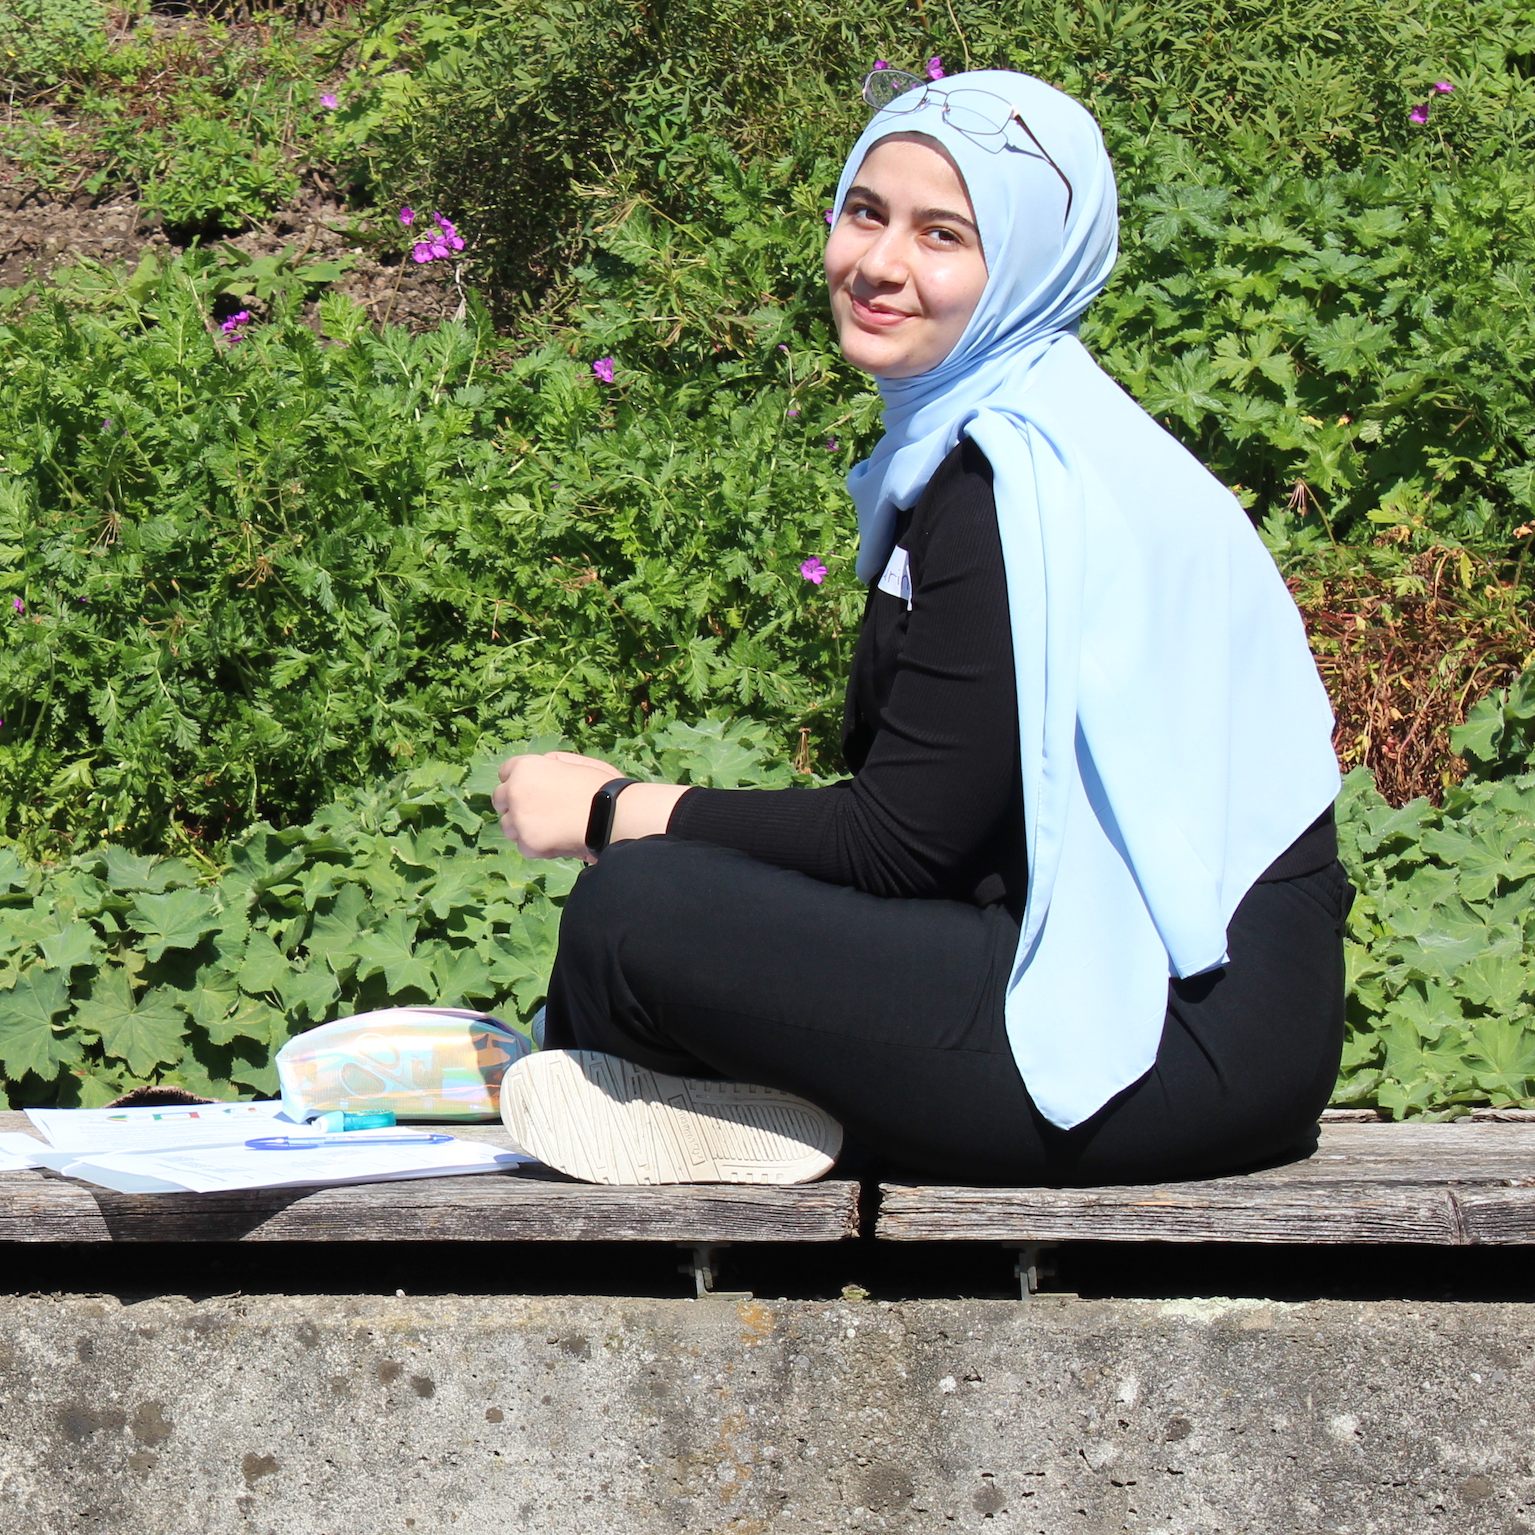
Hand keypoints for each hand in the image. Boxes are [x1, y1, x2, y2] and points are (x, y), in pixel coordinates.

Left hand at [491, 751, 619, 860]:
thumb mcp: (577, 762)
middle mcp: (515, 790)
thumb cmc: (601, 786)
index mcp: (526, 767)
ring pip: (508, 826)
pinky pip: (524, 846)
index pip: (505, 772)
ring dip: (523, 827)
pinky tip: (557, 841)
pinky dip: (537, 846)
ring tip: (549, 829)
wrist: (611, 815)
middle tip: (535, 812)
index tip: (528, 790)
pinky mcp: (527, 843)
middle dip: (513, 805)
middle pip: (499, 799)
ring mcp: (519, 818)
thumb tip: (544, 764)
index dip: (517, 781)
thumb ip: (553, 762)